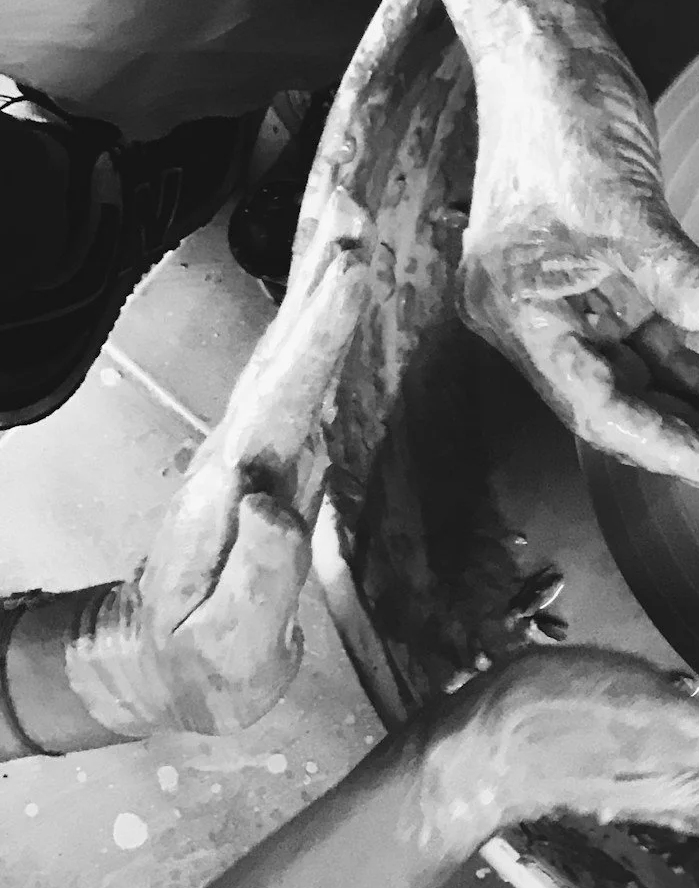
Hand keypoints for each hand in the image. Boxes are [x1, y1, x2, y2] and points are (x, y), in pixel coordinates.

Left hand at [60, 234, 372, 737]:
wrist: (154, 671)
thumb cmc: (197, 665)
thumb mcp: (226, 642)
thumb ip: (256, 576)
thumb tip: (278, 502)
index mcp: (230, 491)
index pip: (282, 396)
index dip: (319, 331)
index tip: (350, 270)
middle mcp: (239, 460)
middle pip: (283, 357)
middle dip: (319, 286)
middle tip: (354, 216)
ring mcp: (253, 460)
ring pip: (289, 364)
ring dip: (319, 298)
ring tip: (352, 238)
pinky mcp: (270, 469)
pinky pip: (300, 390)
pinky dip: (321, 340)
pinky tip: (341, 313)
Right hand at [458, 0, 698, 494]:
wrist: (543, 44)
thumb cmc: (558, 109)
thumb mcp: (619, 194)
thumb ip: (670, 267)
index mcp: (517, 311)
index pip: (596, 405)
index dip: (665, 445)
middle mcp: (536, 319)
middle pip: (616, 406)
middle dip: (686, 442)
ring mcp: (570, 300)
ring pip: (638, 379)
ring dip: (697, 413)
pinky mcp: (602, 277)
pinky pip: (650, 341)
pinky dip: (695, 369)